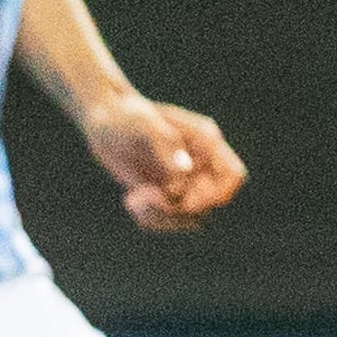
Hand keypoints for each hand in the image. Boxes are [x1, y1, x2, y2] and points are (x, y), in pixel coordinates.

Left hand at [83, 93, 246, 232]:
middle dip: (180, 208)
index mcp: (205, 142)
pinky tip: (130, 200)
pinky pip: (167, 219)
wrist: (104, 121)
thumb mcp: (143, 126)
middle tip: (148, 195)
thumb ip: (166, 145)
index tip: (186, 201)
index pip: (232, 175)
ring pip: (190, 217)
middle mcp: (200, 164)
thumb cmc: (125, 116)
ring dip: (162, 216)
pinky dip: (150, 218)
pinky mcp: (164, 194)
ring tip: (134, 199)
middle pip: (211, 203)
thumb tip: (185, 172)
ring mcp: (184, 181)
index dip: (217, 194)